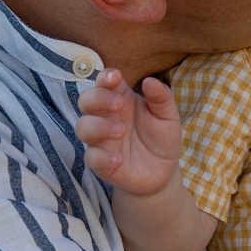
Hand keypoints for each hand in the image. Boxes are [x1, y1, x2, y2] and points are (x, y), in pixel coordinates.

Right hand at [74, 69, 181, 193]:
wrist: (163, 172)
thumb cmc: (161, 138)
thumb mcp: (167, 116)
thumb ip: (161, 97)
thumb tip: (149, 81)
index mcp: (120, 100)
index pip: (104, 83)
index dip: (105, 77)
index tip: (115, 77)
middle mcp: (106, 117)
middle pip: (86, 101)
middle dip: (98, 98)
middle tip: (119, 104)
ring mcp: (101, 140)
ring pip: (83, 127)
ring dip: (98, 126)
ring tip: (121, 131)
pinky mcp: (101, 163)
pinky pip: (91, 158)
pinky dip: (102, 157)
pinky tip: (119, 159)